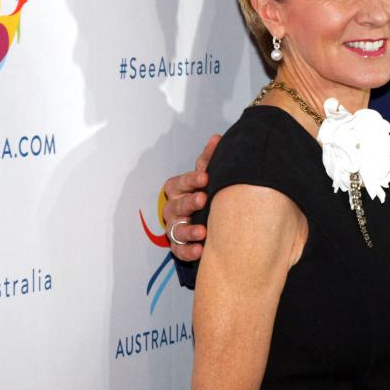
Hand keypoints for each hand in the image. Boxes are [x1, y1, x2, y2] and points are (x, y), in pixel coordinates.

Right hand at [163, 134, 219, 262]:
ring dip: (188, 230)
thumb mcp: (204, 176)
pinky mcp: (178, 246)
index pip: (180, 182)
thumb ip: (208, 159)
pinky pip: (179, 250)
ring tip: (203, 232)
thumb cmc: (201, 192)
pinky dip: (188, 251)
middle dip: (189, 203)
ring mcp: (174, 227)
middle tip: (203, 200)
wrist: (200, 217)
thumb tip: (217, 138)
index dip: (191, 180)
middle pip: (177, 205)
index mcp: (178, 189)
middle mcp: (173, 208)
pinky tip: (200, 250)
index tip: (205, 177)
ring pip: (176, 229)